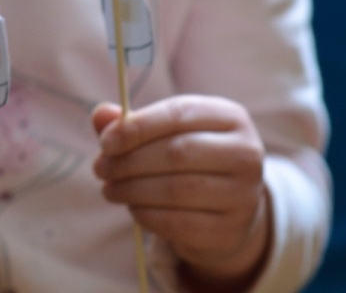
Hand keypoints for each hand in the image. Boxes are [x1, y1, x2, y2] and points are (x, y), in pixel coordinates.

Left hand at [92, 95, 270, 291]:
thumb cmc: (192, 158)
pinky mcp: (231, 230)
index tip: (105, 141)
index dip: (139, 126)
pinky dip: (148, 215)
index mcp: (230, 116)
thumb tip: (100, 115)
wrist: (230, 207)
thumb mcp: (169, 132)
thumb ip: (134, 123)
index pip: (179, 113)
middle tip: (100, 168)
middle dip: (130, 161)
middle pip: (178, 152)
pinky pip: (180, 223)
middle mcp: (245, 152)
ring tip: (110, 188)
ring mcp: (243, 194)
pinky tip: (132, 208)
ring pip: (177, 189)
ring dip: (133, 189)